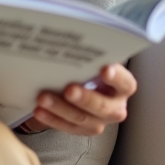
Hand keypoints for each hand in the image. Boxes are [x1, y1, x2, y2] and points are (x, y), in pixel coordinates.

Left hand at [19, 64, 136, 135]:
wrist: (81, 87)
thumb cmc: (88, 68)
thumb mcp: (93, 61)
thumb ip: (90, 55)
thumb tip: (76, 34)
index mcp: (123, 87)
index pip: (125, 83)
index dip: (117, 77)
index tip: (104, 68)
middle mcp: (116, 107)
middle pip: (103, 107)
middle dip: (85, 98)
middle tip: (69, 89)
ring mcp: (100, 121)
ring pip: (83, 119)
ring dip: (61, 109)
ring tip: (43, 98)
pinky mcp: (83, 130)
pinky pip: (68, 128)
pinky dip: (52, 119)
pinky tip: (39, 110)